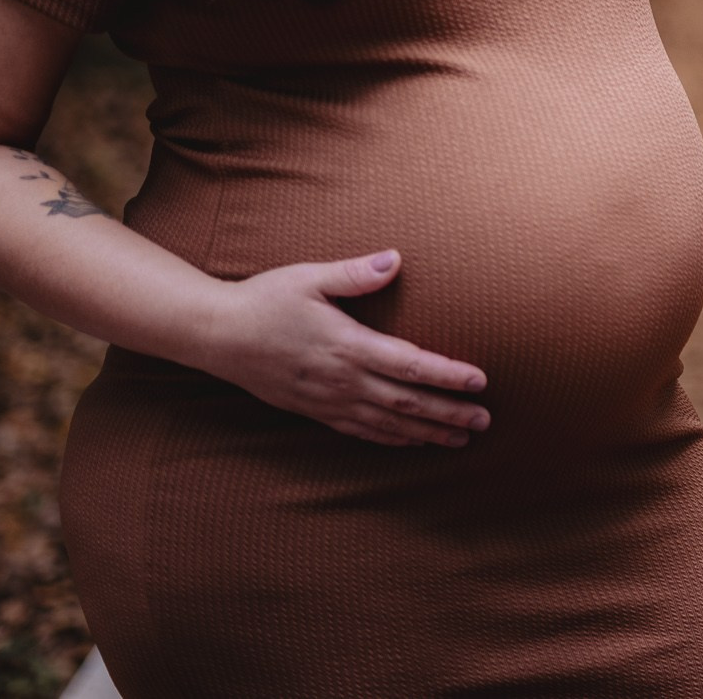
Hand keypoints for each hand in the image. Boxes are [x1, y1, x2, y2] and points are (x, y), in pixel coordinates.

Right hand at [198, 250, 489, 447]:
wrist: (216, 336)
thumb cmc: (265, 299)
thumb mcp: (309, 278)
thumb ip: (355, 273)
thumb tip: (395, 259)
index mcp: (347, 346)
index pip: (410, 365)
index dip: (448, 375)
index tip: (480, 382)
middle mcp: (342, 380)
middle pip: (408, 403)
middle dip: (450, 413)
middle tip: (485, 421)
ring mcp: (328, 401)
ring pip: (389, 424)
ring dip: (428, 433)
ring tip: (462, 439)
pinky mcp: (315, 411)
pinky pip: (361, 431)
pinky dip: (392, 439)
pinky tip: (413, 443)